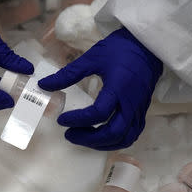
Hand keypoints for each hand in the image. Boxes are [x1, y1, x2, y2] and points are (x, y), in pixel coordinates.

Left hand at [38, 28, 162, 150]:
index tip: (62, 119)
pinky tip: (101, 137)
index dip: (78, 120)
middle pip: (113, 133)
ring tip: (83, 138)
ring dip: (102, 144)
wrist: (147, 47)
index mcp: (118, 88)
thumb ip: (68, 74)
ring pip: (124, 138)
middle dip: (89, 139)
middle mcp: (131, 103)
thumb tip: (44, 85)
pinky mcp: (142, 112)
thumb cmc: (119, 50)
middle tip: (69, 134)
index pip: (99, 113)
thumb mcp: (92, 58)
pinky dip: (116, 141)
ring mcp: (138, 110)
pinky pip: (132, 135)